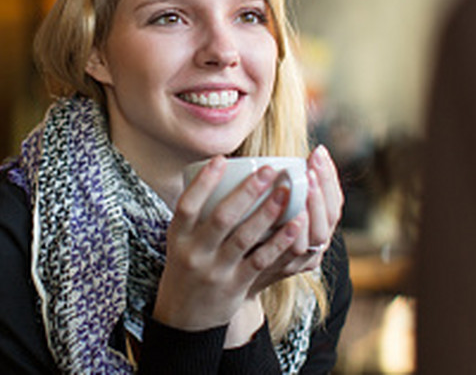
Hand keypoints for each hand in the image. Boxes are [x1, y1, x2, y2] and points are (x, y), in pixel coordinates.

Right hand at [153, 157, 302, 333]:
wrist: (185, 316)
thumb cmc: (188, 263)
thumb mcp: (182, 239)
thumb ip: (198, 212)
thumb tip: (220, 168)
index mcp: (179, 236)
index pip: (187, 204)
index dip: (204, 182)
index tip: (223, 159)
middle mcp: (195, 253)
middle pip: (222, 218)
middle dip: (248, 192)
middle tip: (270, 169)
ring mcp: (215, 271)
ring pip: (244, 238)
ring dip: (268, 213)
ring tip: (287, 191)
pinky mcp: (235, 286)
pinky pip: (260, 261)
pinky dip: (279, 242)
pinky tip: (296, 224)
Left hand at [245, 145, 344, 294]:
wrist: (230, 276)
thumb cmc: (248, 233)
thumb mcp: (269, 209)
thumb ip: (277, 188)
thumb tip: (283, 150)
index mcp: (319, 226)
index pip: (335, 200)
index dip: (330, 176)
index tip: (319, 150)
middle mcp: (317, 244)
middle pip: (330, 216)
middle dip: (324, 187)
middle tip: (312, 165)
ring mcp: (303, 259)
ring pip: (318, 233)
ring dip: (315, 206)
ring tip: (306, 181)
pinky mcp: (285, 270)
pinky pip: (297, 252)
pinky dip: (296, 234)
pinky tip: (294, 218)